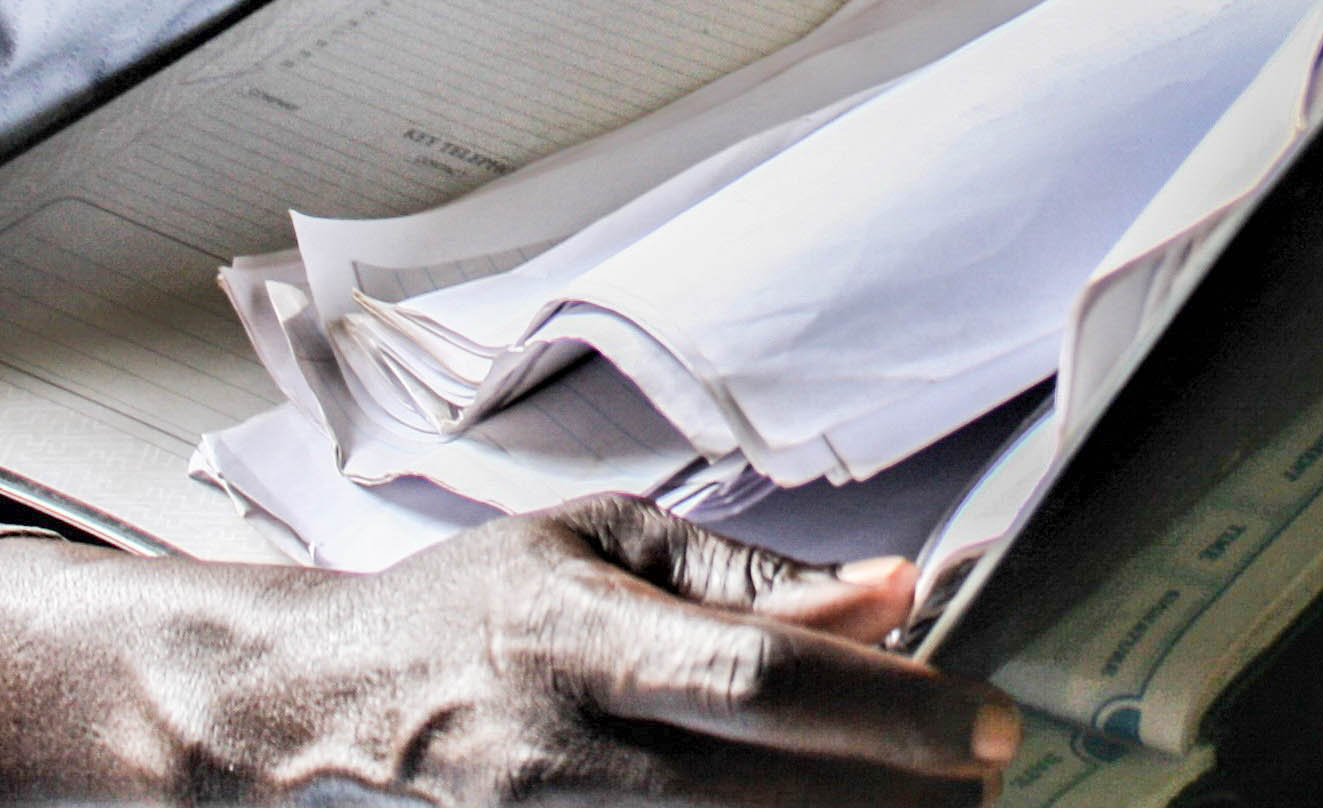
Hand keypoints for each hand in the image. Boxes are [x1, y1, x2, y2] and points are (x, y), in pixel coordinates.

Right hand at [0, 494, 1018, 800]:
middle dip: (895, 800)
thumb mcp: (609, 540)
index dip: (889, 710)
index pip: (761, 678)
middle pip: (764, 798)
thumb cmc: (485, 601)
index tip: (994, 723)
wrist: (329, 701)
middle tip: (984, 782)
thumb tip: (898, 591)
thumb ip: (752, 575)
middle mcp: (562, 748)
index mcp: (585, 632)